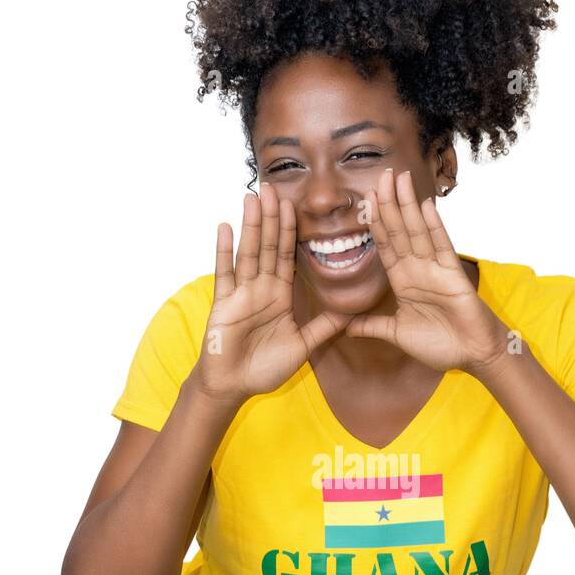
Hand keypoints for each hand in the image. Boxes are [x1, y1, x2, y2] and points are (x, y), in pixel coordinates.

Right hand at [190, 183, 350, 404]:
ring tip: (253, 197)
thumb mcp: (302, 347)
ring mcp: (240, 294)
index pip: (287, 257)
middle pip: (268, 247)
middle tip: (273, 187)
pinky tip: (225, 226)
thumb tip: (351, 314)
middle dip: (272, 218)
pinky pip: (224, 273)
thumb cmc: (264, 368)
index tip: (295, 205)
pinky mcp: (223, 304)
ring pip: (249, 253)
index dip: (291, 232)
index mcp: (279, 296)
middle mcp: (260, 289)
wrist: (234, 387)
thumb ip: (323, 328)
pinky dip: (224, 250)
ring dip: (252, 225)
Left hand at [344, 168, 508, 372]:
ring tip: (399, 178)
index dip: (375, 222)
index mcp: (403, 281)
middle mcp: (417, 269)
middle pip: (399, 230)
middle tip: (381, 174)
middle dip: (389, 203)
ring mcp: (435, 269)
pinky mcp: (453, 275)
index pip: (385, 245)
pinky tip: (425, 205)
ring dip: (407, 205)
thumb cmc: (440, 345)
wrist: (471, 357)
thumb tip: (345, 328)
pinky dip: (434, 226)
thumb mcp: (396, 334)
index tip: (365, 198)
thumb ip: (372, 326)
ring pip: (417, 231)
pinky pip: (441, 247)